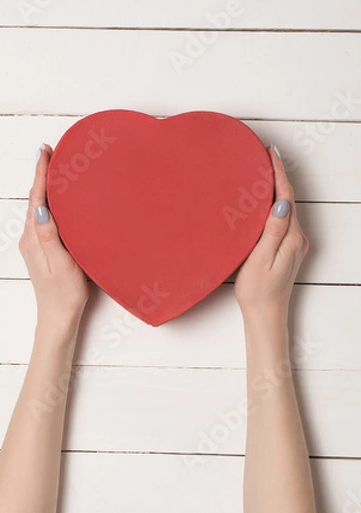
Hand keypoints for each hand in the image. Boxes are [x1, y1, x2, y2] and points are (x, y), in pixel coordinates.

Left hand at [19, 144, 89, 331]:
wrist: (57, 317)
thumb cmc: (64, 294)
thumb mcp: (61, 264)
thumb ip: (49, 236)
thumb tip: (40, 207)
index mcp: (34, 238)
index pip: (36, 198)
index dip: (41, 173)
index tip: (44, 151)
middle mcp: (30, 238)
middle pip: (34, 199)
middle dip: (42, 175)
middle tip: (51, 152)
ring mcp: (34, 244)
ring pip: (38, 208)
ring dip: (45, 188)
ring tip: (55, 169)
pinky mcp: (41, 249)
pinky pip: (43, 218)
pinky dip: (48, 202)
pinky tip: (57, 200)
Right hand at [234, 146, 308, 323]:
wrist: (266, 316)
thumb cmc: (258, 292)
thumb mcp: (261, 260)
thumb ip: (273, 231)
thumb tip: (282, 203)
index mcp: (292, 238)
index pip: (286, 197)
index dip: (278, 173)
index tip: (270, 153)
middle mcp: (297, 238)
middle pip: (289, 199)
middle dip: (278, 175)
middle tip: (265, 156)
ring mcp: (294, 244)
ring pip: (287, 208)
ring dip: (277, 188)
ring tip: (264, 172)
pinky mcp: (287, 250)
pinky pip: (283, 219)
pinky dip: (275, 204)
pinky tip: (266, 201)